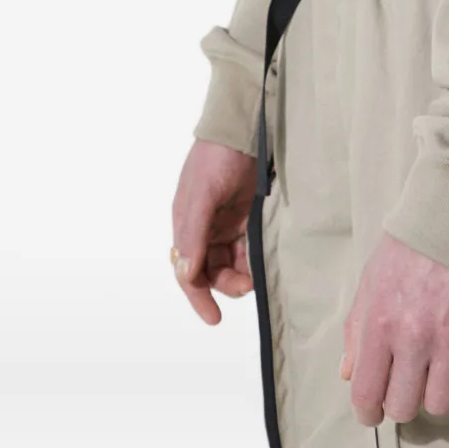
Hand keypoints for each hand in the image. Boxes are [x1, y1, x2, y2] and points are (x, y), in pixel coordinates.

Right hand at [171, 139, 256, 323]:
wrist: (244, 128)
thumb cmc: (216, 157)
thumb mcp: (202, 194)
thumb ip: (193, 233)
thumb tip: (185, 273)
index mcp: (186, 225)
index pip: (187, 270)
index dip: (198, 297)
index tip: (213, 319)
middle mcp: (204, 228)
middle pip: (211, 270)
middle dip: (226, 284)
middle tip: (248, 284)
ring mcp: (227, 222)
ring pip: (231, 262)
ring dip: (242, 273)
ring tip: (257, 274)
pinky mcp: (248, 215)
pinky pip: (248, 246)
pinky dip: (254, 257)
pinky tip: (263, 259)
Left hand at [342, 232, 448, 425]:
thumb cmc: (409, 247)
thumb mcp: (370, 281)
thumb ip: (356, 330)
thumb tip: (349, 373)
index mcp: (379, 324)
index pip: (366, 395)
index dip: (367, 413)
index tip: (373, 411)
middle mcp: (413, 337)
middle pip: (403, 407)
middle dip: (401, 402)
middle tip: (406, 385)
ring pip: (440, 405)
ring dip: (434, 396)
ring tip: (434, 375)